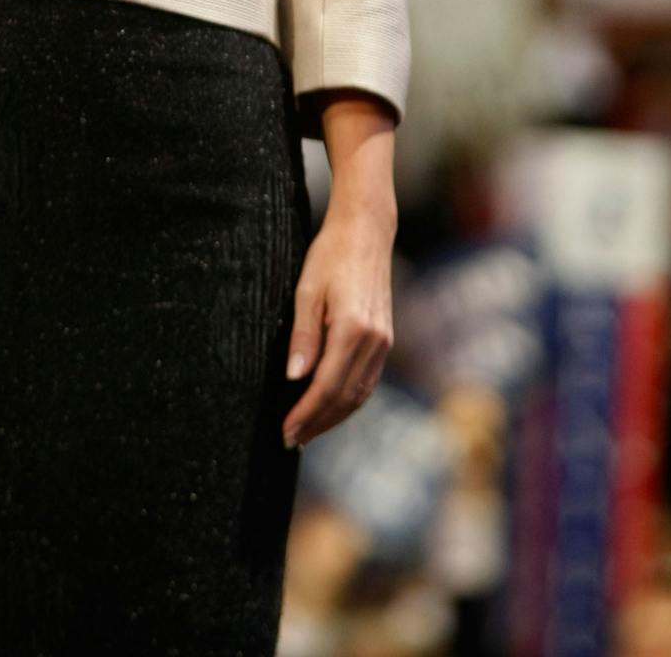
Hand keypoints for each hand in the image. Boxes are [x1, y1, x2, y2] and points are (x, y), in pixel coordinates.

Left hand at [281, 195, 394, 449]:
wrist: (367, 231)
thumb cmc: (330, 255)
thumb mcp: (306, 290)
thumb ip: (303, 336)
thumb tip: (293, 379)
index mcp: (352, 329)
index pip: (326, 386)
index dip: (305, 413)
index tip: (285, 431)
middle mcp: (374, 341)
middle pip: (344, 398)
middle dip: (317, 423)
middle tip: (291, 440)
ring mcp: (384, 342)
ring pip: (359, 394)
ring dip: (333, 417)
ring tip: (307, 431)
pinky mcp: (386, 340)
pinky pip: (367, 381)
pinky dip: (348, 400)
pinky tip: (330, 406)